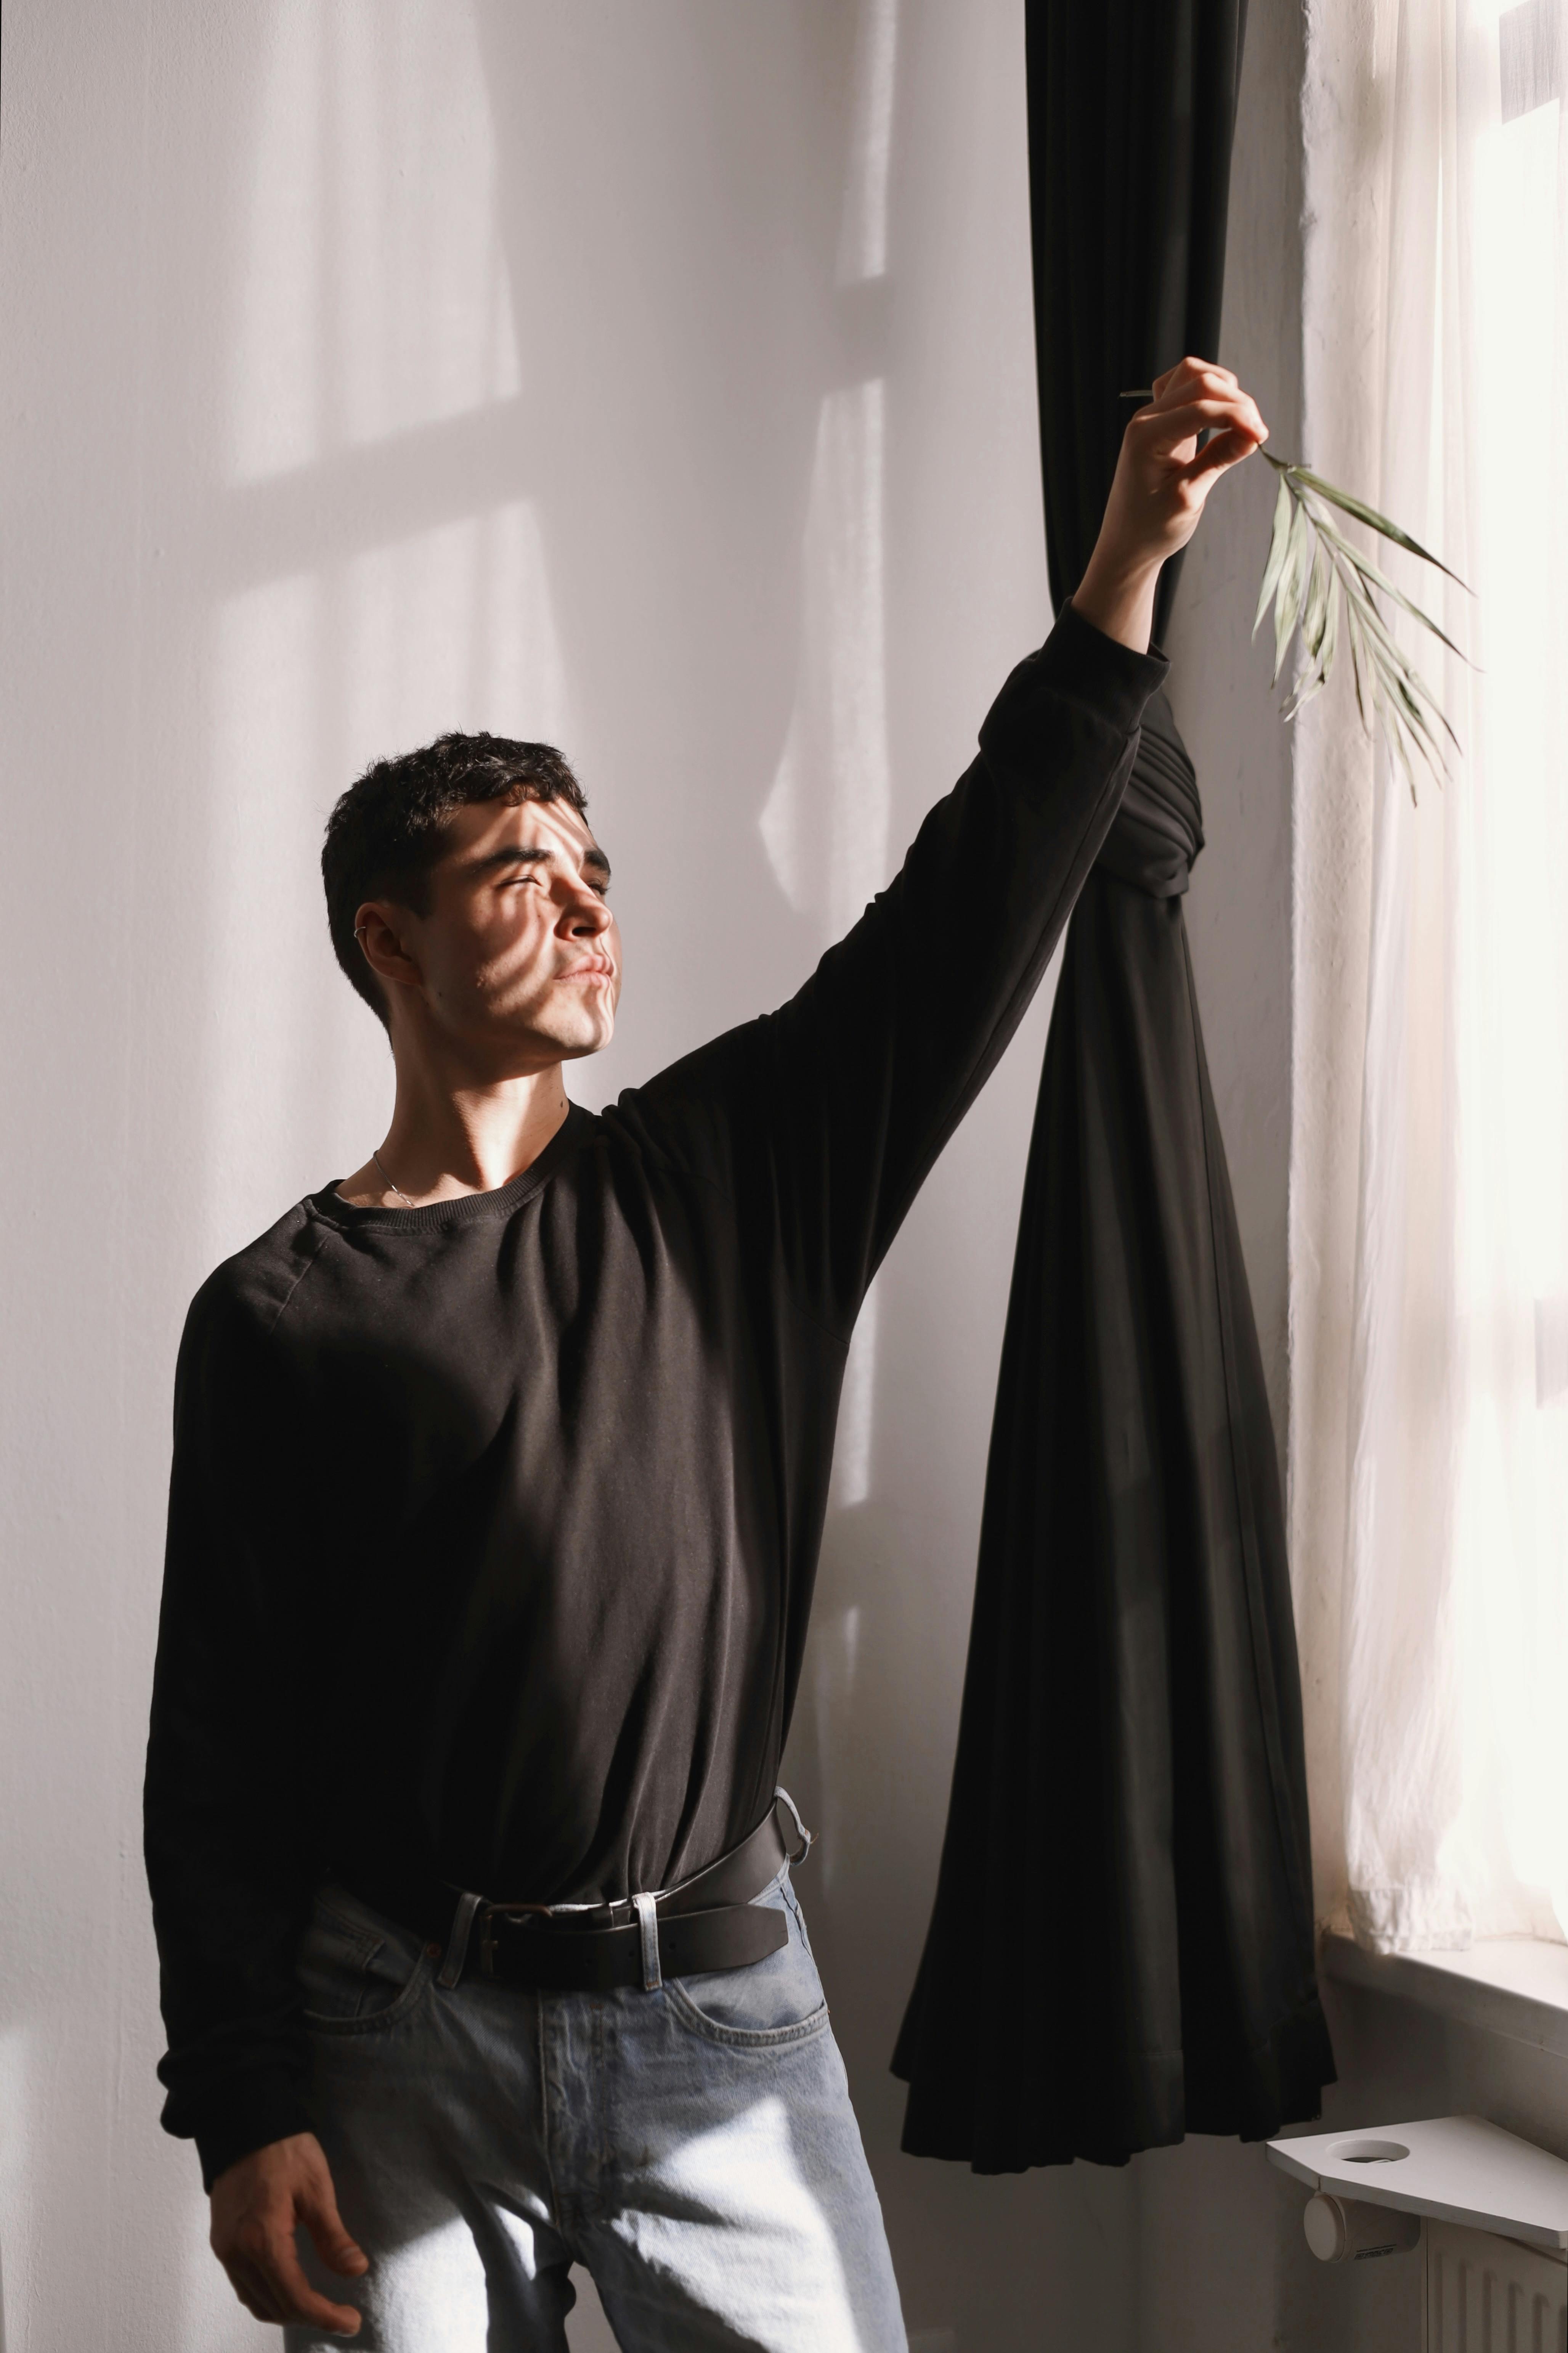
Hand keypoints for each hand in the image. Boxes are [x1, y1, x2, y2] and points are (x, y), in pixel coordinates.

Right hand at [209, 2132, 368, 2336]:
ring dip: (288, 2309)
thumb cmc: (285, 2149)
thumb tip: (356, 2270)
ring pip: (256, 2301)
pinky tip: (291, 2288)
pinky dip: (268, 2295)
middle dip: (310, 2316)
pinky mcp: (221, 2242)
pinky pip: (244, 2285)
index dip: (325, 2316)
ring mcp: (224, 2249)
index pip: (295, 2296)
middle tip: (343, 2316)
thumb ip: (333, 2235)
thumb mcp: (316, 2188)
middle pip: (274, 2305)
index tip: (352, 2322)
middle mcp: (236, 2252)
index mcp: (262, 2239)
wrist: (244, 2121)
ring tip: (321, 2307)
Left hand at [1073, 358, 1267, 650]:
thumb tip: (1252, 434)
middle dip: (1236, 402)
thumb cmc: (1152, 528)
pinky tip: (1224, 415)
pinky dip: (1209, 392)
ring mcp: (1151, 417)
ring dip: (1224, 390)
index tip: (1262, 437)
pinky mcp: (1161, 422)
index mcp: (1146, 437)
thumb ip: (1218, 460)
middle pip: (1200, 382)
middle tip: (1258, 434)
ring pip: (1193, 375)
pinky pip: (1185, 387)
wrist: (1128, 544)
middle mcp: (1145, 419)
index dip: (1238, 416)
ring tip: (1243, 424)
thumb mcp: (1189, 497)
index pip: (1201, 408)